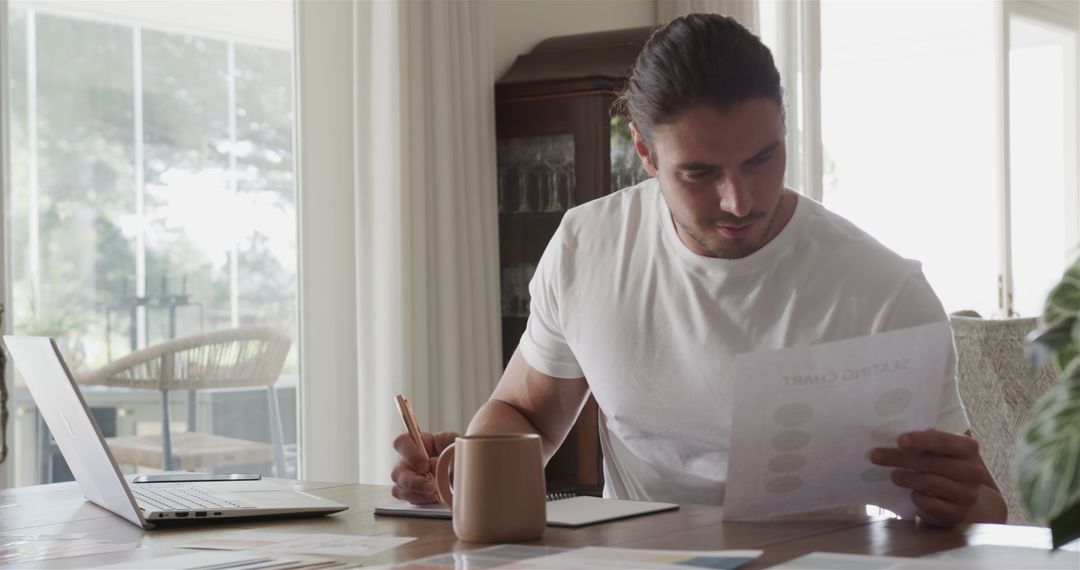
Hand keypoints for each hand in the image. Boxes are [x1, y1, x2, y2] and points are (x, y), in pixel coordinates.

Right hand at [391, 431, 457, 504]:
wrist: (460, 466)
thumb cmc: (452, 450)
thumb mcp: (452, 442)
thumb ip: (444, 450)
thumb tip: (434, 464)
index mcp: (415, 442)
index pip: (401, 442)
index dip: (410, 454)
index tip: (425, 465)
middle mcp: (405, 460)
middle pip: (397, 471)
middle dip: (414, 482)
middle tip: (431, 486)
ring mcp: (405, 478)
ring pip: (399, 489)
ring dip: (418, 494)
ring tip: (435, 494)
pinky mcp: (410, 493)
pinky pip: (409, 500)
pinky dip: (422, 501)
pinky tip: (434, 498)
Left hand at [870, 429, 988, 526]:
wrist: (962, 496)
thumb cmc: (945, 464)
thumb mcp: (941, 448)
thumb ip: (927, 438)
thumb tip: (895, 432)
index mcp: (969, 448)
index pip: (945, 441)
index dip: (921, 440)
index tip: (899, 441)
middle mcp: (973, 472)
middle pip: (930, 463)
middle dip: (899, 458)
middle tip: (876, 456)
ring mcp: (967, 494)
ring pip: (928, 483)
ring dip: (905, 478)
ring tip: (895, 475)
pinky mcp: (958, 513)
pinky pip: (929, 504)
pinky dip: (916, 498)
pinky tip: (913, 494)